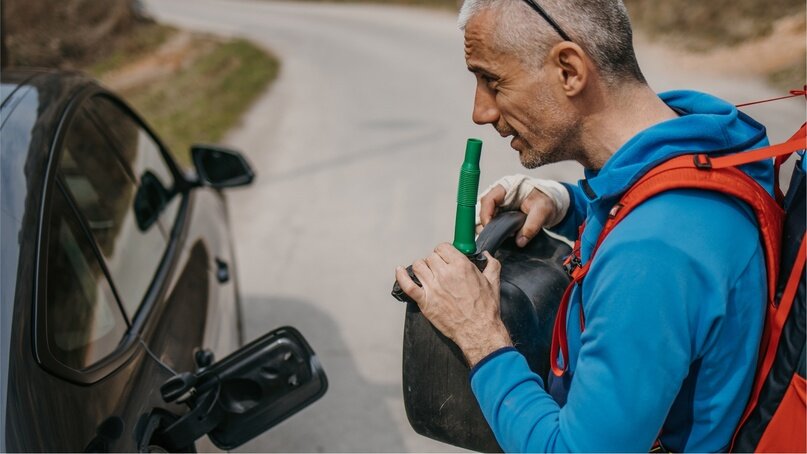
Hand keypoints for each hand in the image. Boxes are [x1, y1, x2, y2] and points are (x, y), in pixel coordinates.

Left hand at [395, 244, 511, 366]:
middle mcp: (445, 274)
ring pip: (418, 267)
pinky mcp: (425, 301)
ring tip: (427, 274)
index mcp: (461, 266)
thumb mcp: (493, 283)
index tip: (445, 258)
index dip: (444, 252)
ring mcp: (433, 287)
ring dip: (422, 268)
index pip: (443, 248)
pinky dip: (401, 276)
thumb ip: (491, 265)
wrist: (478, 330)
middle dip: (434, 262)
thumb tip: (486, 255)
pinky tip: (400, 271)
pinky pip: (407, 285)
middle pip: (430, 257)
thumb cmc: (485, 309)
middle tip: (439, 270)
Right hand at [479, 184, 556, 246]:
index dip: (486, 214)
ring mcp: (498, 206)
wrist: (550, 202)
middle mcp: (498, 196)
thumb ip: (532, 225)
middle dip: (486, 225)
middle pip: (483, 210)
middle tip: (494, 237)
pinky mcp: (500, 215)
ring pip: (485, 218)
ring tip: (499, 238)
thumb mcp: (542, 211)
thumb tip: (520, 241)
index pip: (488, 200)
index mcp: (506, 188)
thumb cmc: (545, 199)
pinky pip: (491, 224)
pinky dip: (494, 232)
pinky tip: (501, 237)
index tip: (490, 228)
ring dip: (490, 230)